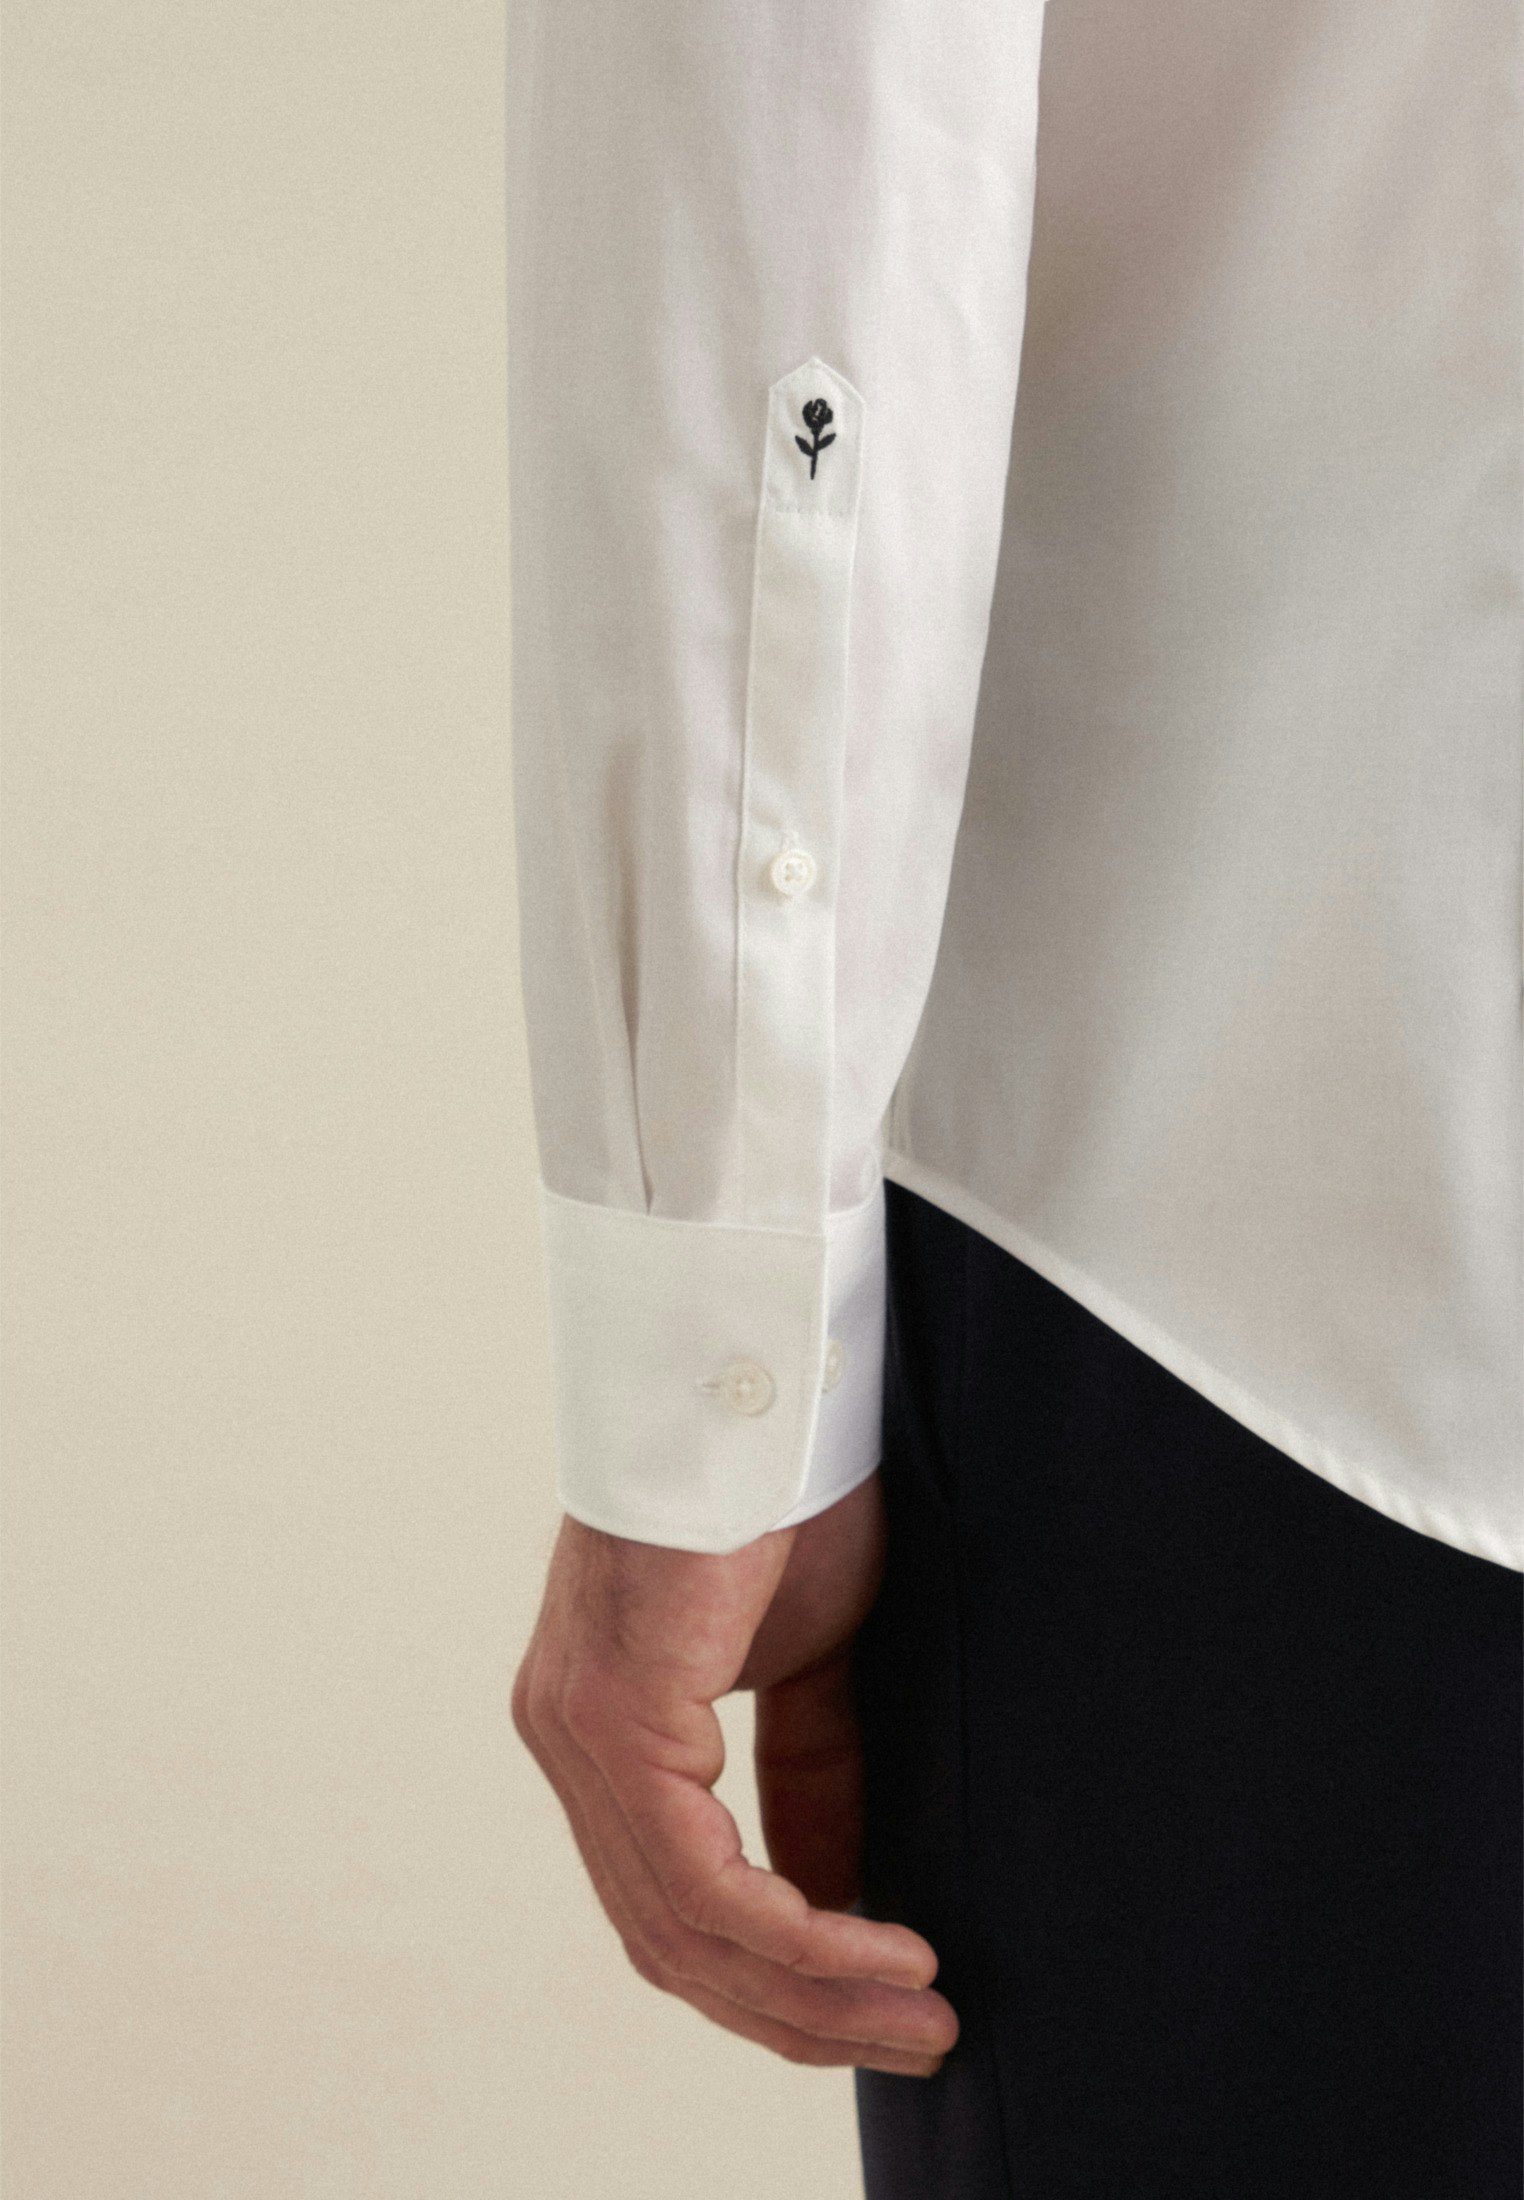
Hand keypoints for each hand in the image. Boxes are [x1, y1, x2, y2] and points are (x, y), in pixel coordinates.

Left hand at [511, 1473, 956, 2074]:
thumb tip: (838, 1903)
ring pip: (682, 1928)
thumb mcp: (812, 1663)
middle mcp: (569, 1742)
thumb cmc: (784, 1493)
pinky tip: (883, 1950)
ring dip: (811, 1993)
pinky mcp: (609, 1715)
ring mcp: (576, 1733)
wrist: (758, 1374)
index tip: (882, 2013)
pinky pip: (696, 1878)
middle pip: (672, 1939)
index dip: (777, 1980)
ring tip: (919, 2016)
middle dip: (800, 2012)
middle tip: (915, 2044)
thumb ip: (812, 1779)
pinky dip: (798, 1933)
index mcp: (607, 1728)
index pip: (673, 1900)